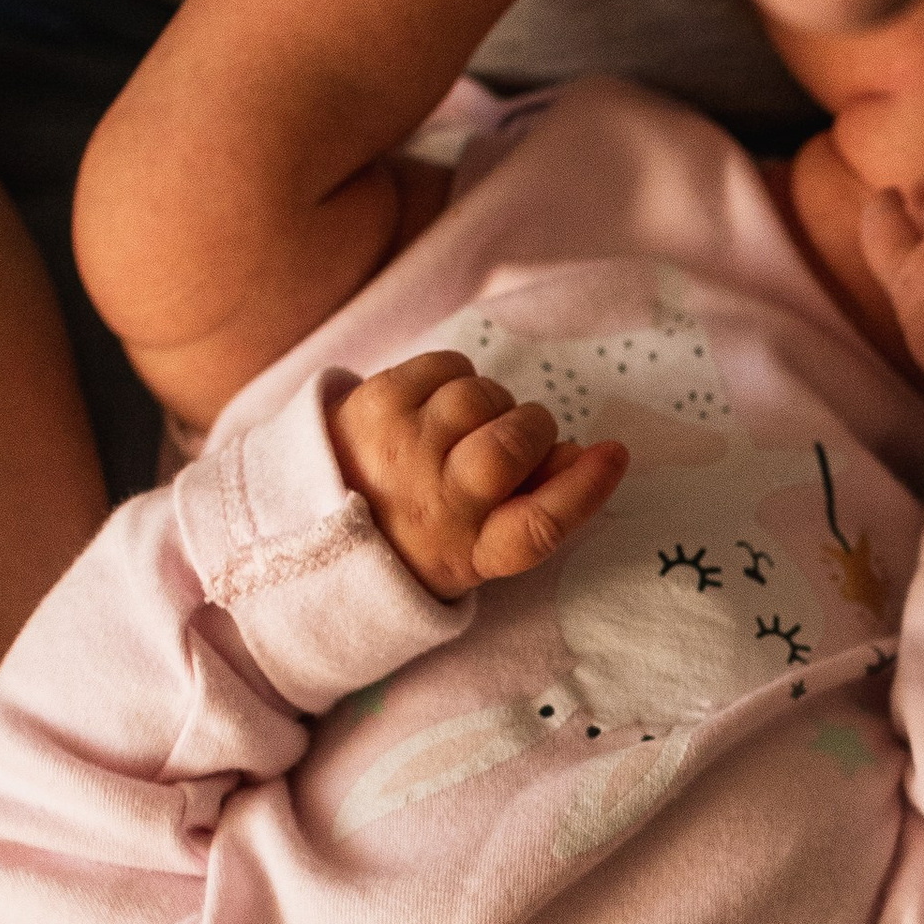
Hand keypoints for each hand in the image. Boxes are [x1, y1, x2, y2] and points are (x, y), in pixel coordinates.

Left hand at [330, 352, 626, 599]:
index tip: (615, 454)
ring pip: (483, 398)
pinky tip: (439, 406)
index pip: (538, 528)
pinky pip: (449, 367)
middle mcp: (433, 507)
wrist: (308, 523)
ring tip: (467, 428)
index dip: (584, 488)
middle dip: (534, 430)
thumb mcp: (475, 549)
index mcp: (468, 556)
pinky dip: (458, 378)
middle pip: (513, 446)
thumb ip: (535, 508)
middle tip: (519, 439)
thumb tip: (589, 453)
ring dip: (492, 404)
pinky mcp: (374, 404)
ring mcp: (399, 451)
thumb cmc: (414, 533)